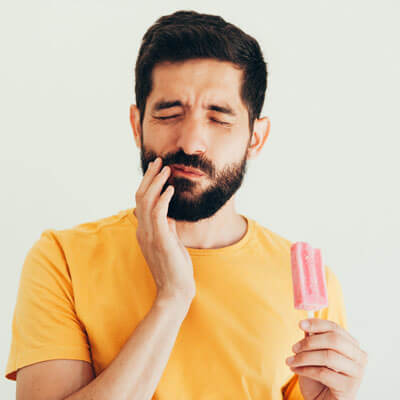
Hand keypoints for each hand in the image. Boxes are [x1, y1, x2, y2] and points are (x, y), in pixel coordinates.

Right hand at [135, 156, 195, 301]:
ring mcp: (149, 235)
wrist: (175, 291)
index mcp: (145, 232)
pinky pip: (158, 214)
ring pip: (147, 201)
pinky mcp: (160, 239)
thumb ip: (167, 229)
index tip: (157, 170)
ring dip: (157, 183)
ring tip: (166, 169)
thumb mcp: (170, 244)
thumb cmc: (174, 268)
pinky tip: (170, 189)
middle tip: (159, 162)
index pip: (141, 202)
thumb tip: (170, 217)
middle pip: (141, 196)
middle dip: (150, 177)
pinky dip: (163, 198)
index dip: (148, 184)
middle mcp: (143, 231)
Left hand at [285, 318, 367, 399]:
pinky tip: (295, 370)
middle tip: (293, 347)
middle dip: (310, 342)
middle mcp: (359, 357)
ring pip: (329, 356)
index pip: (335, 328)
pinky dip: (305, 370)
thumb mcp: (313, 355)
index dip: (317, 324)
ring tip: (291, 361)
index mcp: (352, 345)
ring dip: (305, 357)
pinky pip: (324, 373)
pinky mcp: (349, 388)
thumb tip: (306, 324)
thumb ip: (312, 339)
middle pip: (334, 340)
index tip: (300, 324)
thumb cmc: (319, 378)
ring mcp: (356, 373)